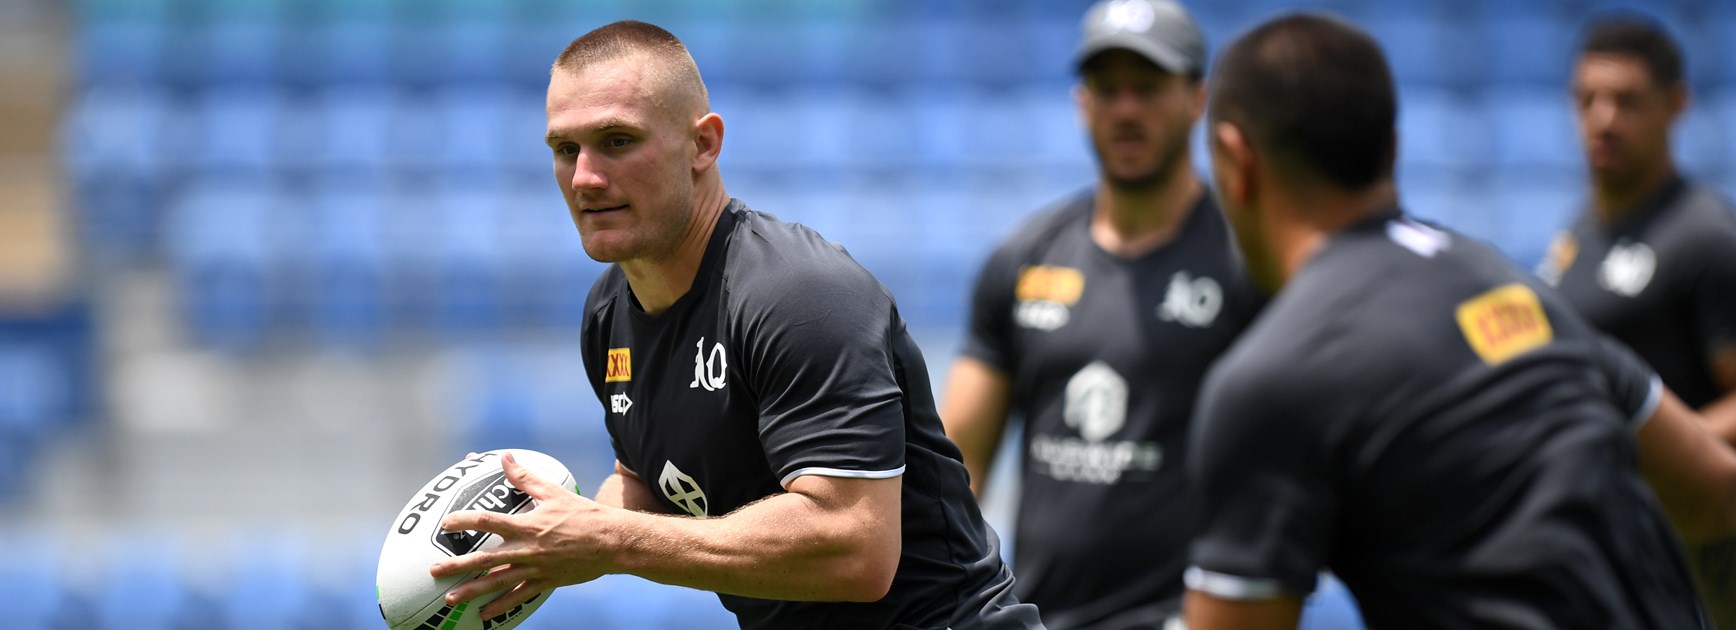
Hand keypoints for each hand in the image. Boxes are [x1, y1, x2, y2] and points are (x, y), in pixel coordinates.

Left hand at [430, 451, 616, 618]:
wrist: (611, 542)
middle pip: (485, 560)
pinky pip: (518, 597)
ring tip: (450, 598)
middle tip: (434, 571)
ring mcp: (535, 569)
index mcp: (527, 525)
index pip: (488, 521)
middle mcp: (527, 550)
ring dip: (472, 591)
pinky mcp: (545, 582)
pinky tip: (483, 614)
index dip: (464, 521)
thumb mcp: (554, 491)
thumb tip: (505, 458)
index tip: (445, 523)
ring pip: (497, 583)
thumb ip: (525, 478)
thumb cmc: (584, 514)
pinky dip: (500, 606)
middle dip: (457, 566)